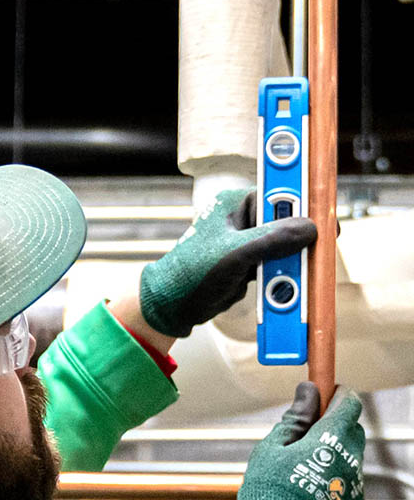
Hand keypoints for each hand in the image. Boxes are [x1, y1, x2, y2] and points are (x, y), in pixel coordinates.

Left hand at [139, 189, 316, 338]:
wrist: (173, 306)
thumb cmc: (192, 273)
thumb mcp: (235, 254)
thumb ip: (272, 240)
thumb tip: (309, 228)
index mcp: (235, 204)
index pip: (278, 193)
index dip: (303, 201)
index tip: (325, 212)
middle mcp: (242, 219)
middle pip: (286, 220)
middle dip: (301, 236)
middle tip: (321, 246)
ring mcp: (246, 242)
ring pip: (283, 244)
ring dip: (293, 258)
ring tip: (303, 269)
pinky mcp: (248, 264)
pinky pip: (275, 264)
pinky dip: (284, 273)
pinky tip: (289, 282)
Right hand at [236, 382, 366, 499]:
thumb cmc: (270, 494)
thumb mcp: (272, 449)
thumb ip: (295, 418)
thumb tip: (308, 392)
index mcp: (331, 439)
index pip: (348, 403)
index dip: (336, 396)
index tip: (321, 399)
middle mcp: (352, 460)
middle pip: (351, 431)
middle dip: (333, 428)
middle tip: (303, 439)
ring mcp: (356, 487)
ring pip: (349, 461)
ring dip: (331, 459)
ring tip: (301, 475)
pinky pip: (347, 487)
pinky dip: (333, 485)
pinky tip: (309, 497)